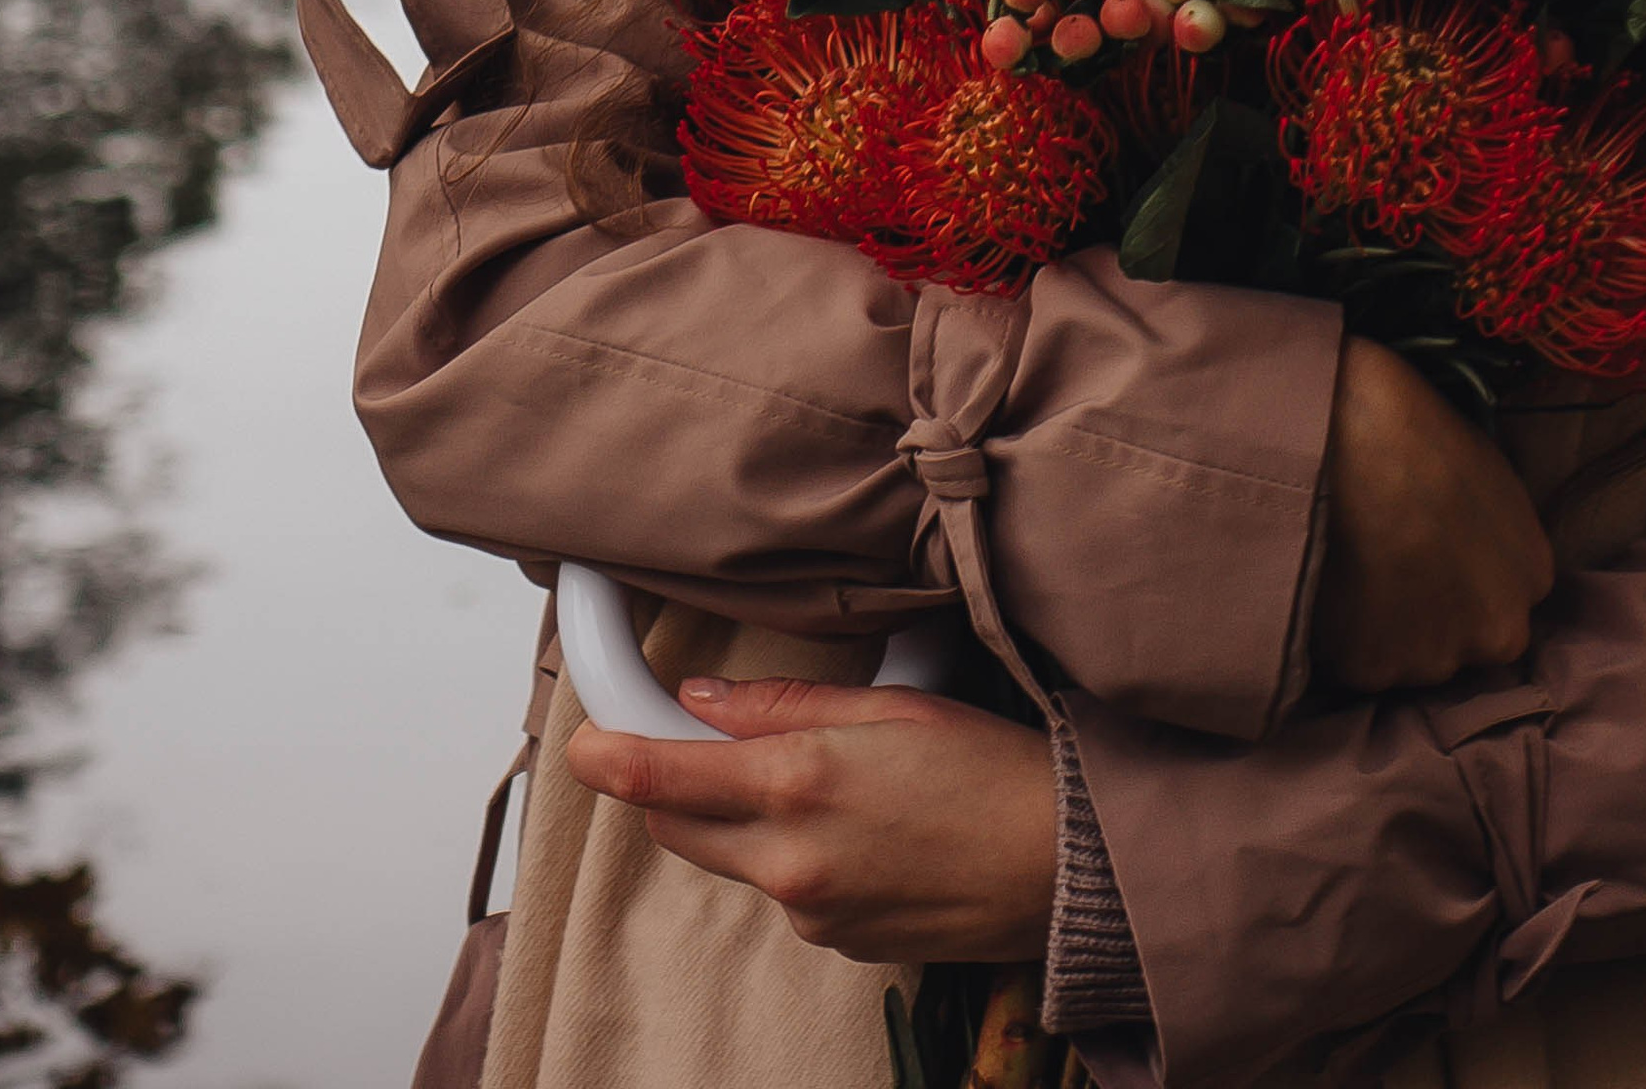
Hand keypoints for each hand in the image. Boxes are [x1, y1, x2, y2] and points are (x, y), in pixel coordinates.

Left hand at [566, 677, 1056, 961]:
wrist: (1063, 866)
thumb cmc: (989, 768)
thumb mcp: (889, 707)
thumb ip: (784, 704)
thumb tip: (704, 700)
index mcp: (798, 784)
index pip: (665, 778)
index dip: (611, 759)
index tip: (583, 747)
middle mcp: (790, 860)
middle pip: (681, 828)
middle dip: (676, 787)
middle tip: (712, 743)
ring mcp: (812, 912)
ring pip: (738, 859)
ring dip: (749, 822)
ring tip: (837, 782)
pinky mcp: (839, 944)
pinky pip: (789, 892)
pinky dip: (800, 857)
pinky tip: (870, 830)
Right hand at [1312, 334, 1553, 694]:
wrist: (1354, 439)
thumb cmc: (1421, 435)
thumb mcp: (1493, 477)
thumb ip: (1497, 537)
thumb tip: (1473, 553)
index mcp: (1531, 579)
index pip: (1501, 603)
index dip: (1460, 584)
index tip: (1428, 560)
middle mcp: (1497, 633)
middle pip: (1462, 642)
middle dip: (1430, 619)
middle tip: (1387, 570)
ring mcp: (1436, 659)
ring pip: (1407, 660)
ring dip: (1384, 632)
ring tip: (1353, 574)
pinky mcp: (1371, 670)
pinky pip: (1354, 663)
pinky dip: (1340, 637)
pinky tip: (1328, 586)